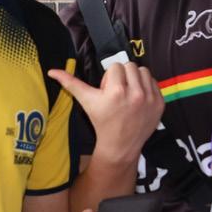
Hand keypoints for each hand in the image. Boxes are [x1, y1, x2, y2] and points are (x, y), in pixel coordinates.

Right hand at [48, 62, 164, 166]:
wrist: (120, 145)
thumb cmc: (101, 122)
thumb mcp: (87, 102)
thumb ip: (70, 84)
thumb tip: (52, 71)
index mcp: (117, 91)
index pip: (115, 66)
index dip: (109, 78)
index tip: (108, 91)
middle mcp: (136, 94)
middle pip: (130, 66)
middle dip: (122, 76)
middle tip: (117, 92)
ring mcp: (150, 99)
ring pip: (143, 71)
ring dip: (135, 79)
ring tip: (128, 93)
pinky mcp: (160, 104)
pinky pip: (154, 82)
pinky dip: (146, 87)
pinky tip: (138, 100)